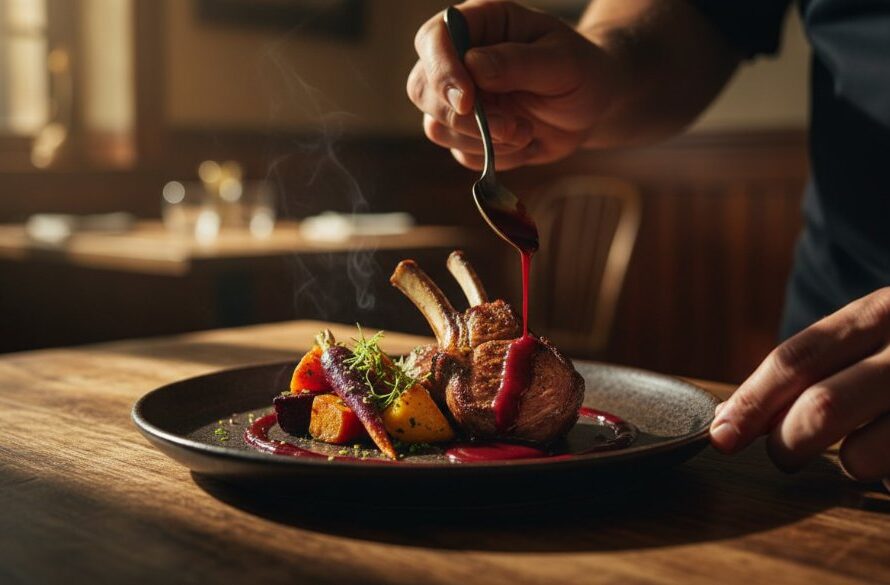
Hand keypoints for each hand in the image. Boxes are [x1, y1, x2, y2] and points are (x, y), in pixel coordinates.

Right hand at [407, 0, 617, 169]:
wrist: (594, 106)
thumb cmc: (582, 71)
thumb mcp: (562, 61)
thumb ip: (519, 62)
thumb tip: (474, 66)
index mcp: (480, 25)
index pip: (434, 40)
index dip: (441, 70)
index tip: (468, 101)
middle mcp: (460, 60)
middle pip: (422, 89)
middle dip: (461, 118)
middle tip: (509, 126)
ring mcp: (460, 99)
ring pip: (437, 128)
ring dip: (482, 141)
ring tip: (525, 131)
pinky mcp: (467, 133)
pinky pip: (462, 154)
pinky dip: (494, 157)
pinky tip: (523, 141)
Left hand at [711, 287, 889, 488]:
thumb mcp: (876, 331)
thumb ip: (819, 363)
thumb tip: (737, 417)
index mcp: (881, 312)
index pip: (797, 359)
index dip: (751, 401)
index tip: (720, 436)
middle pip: (822, 409)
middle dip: (787, 443)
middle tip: (785, 454)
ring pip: (864, 457)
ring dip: (850, 465)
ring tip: (864, 450)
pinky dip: (887, 476)